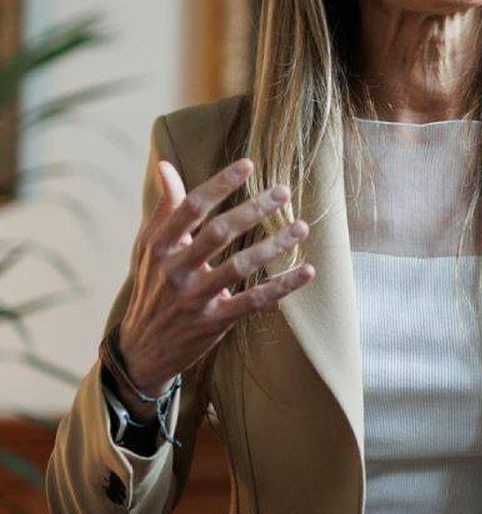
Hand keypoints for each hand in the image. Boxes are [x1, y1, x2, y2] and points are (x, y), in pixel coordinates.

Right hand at [114, 157, 314, 414]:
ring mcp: (194, 298)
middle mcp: (175, 270)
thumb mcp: (150, 247)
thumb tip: (165, 165)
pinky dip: (282, 286)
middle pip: (218, 233)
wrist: (141, 349)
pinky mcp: (214, 322)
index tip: (248, 165)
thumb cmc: (152, 286)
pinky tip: (306, 271)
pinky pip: (253, 301)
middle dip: (252, 210)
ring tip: (301, 227)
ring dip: (273, 245)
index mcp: (159, 246)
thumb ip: (166, 208)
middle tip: (283, 191)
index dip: (219, 185)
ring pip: (239, 266)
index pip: (191, 208)